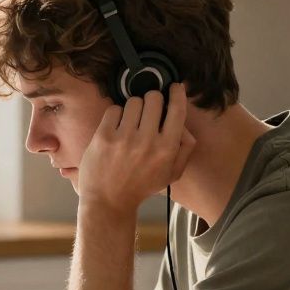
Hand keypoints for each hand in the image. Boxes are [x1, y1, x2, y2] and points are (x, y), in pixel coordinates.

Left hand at [77, 82, 196, 211]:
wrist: (109, 201)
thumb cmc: (141, 186)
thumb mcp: (171, 174)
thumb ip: (185, 149)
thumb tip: (185, 126)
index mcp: (167, 149)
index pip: (177, 110)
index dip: (176, 93)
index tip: (174, 87)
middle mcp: (147, 141)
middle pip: (153, 98)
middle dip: (152, 100)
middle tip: (147, 111)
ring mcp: (124, 138)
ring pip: (133, 101)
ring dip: (133, 108)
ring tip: (130, 122)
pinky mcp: (104, 137)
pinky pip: (114, 109)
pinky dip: (116, 115)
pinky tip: (116, 128)